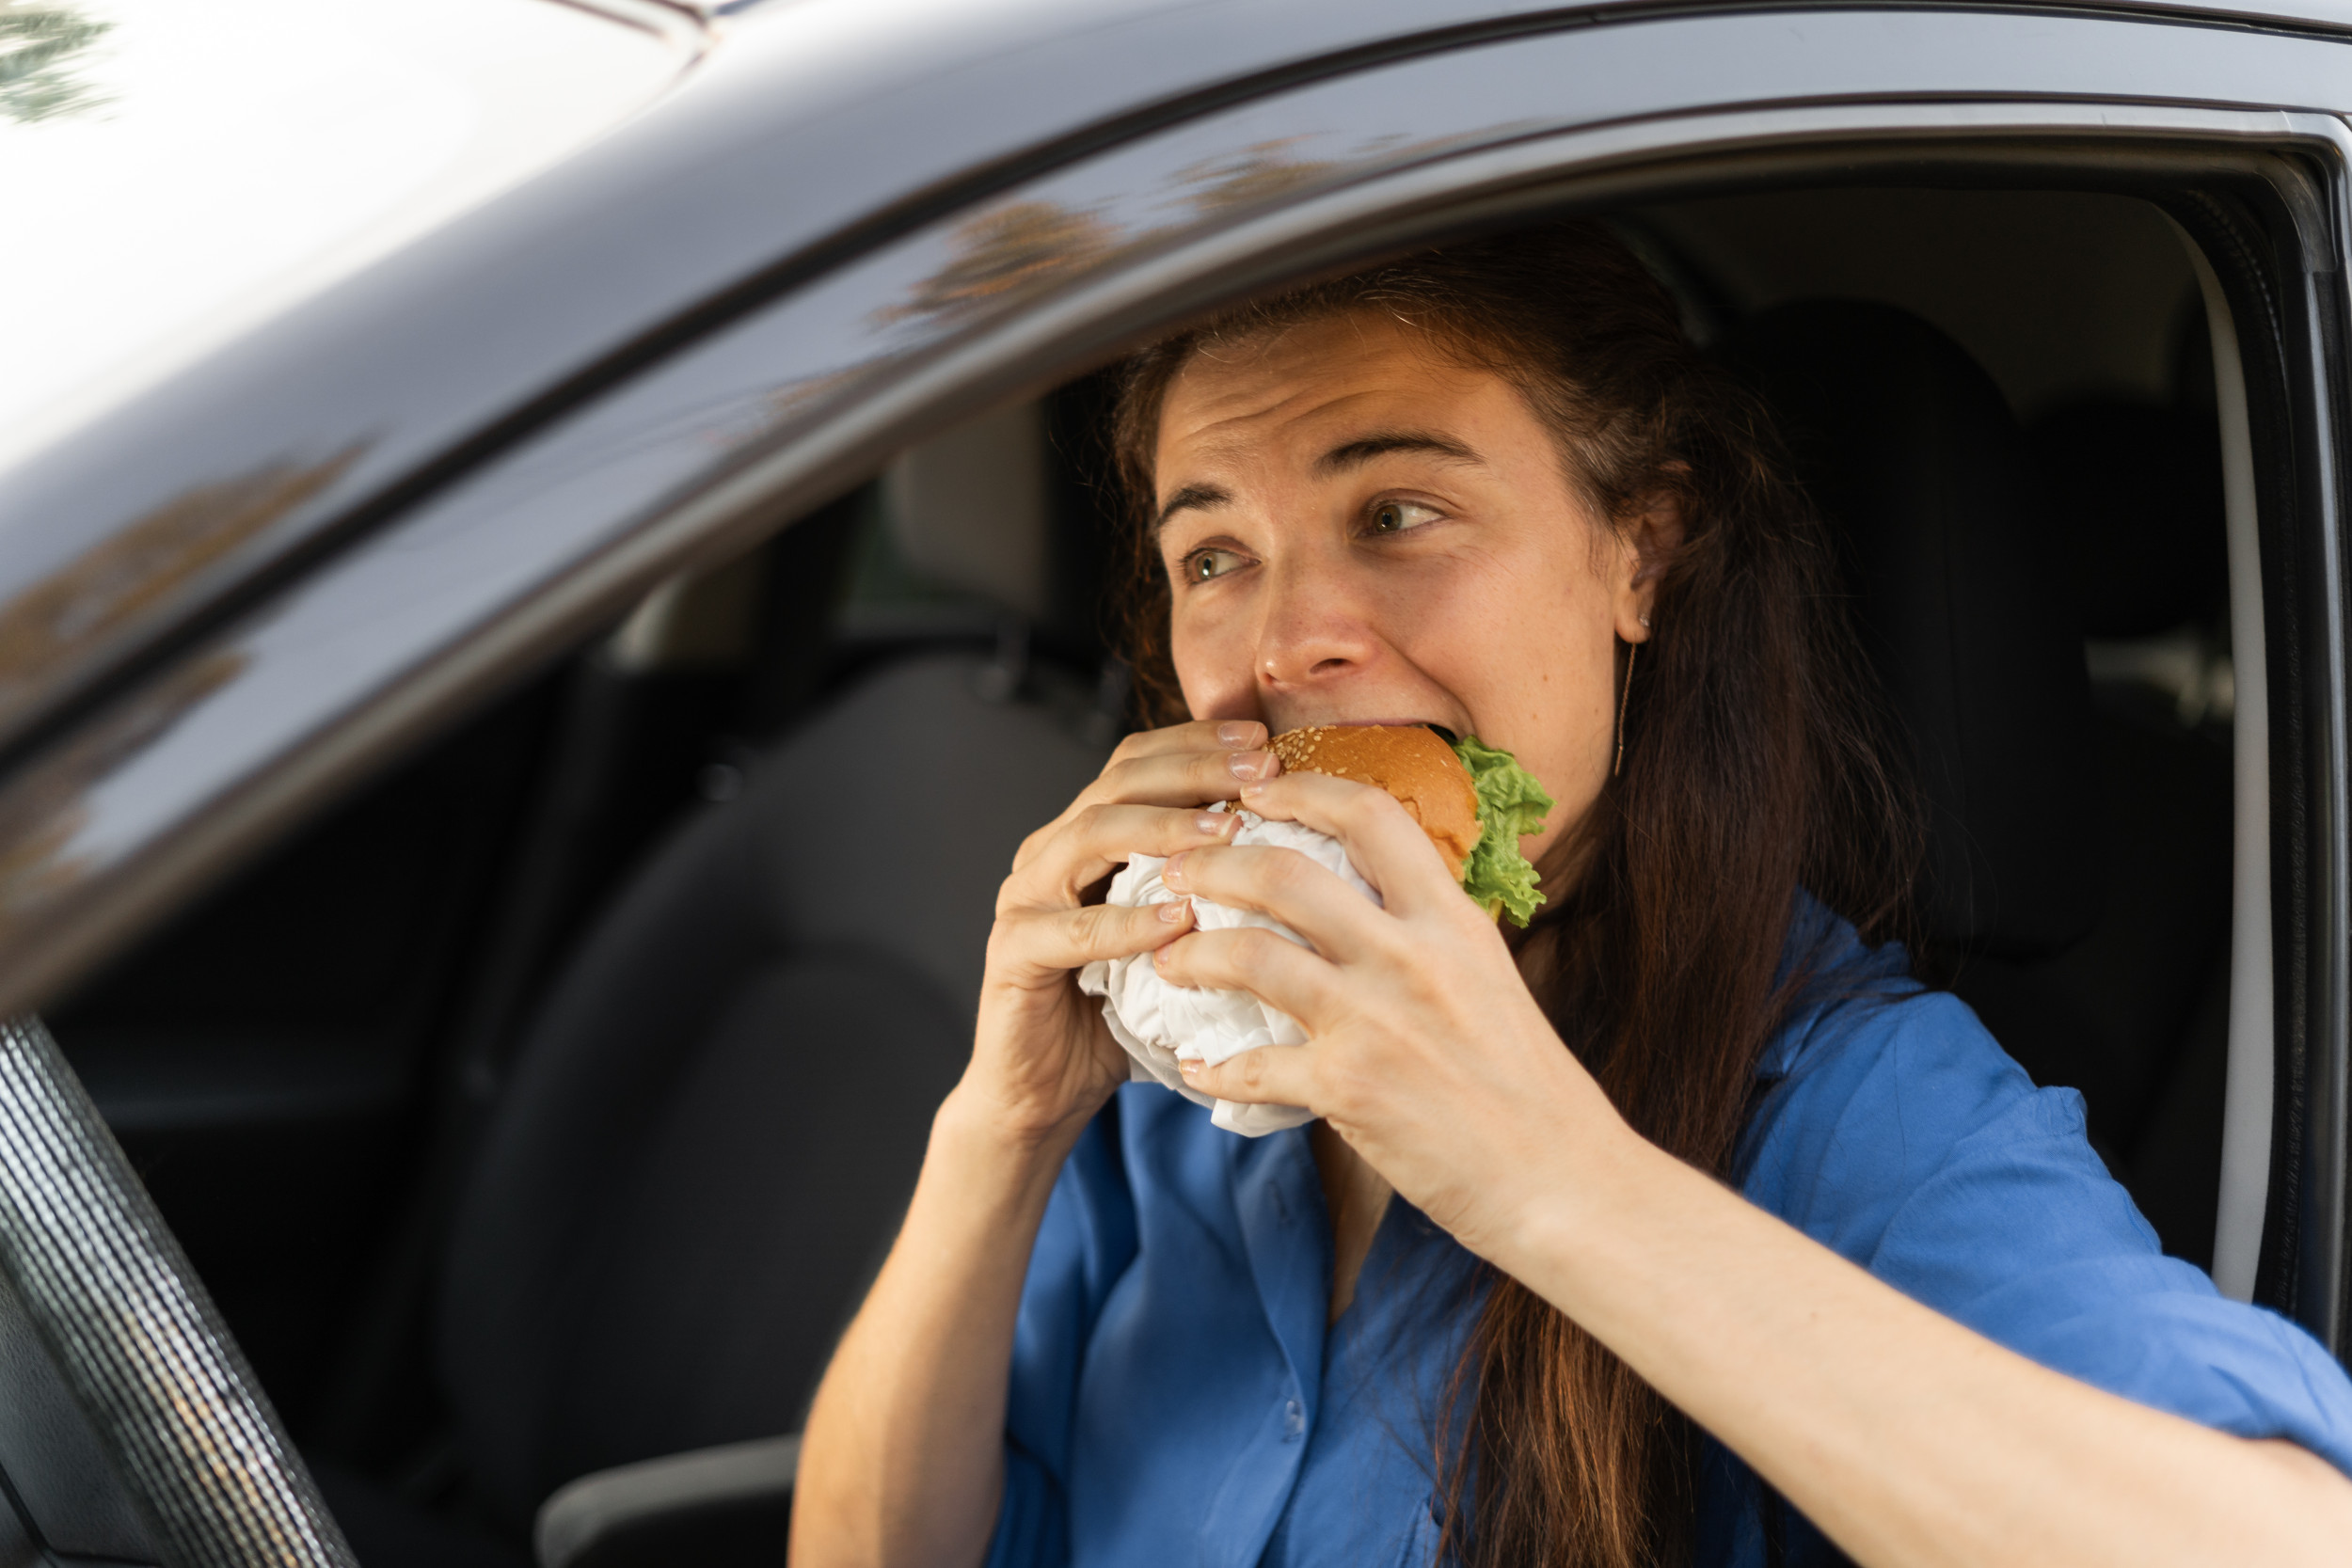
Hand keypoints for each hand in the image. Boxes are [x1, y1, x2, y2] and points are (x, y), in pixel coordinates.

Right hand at [964, 718, 1282, 1151]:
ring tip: (1227, 832)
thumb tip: (1307, 857)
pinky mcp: (1012, 953)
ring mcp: (1024, 899)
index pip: (1139, 762)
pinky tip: (1179, 920)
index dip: (1199, 743)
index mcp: (1085, 837)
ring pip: (1091, 835)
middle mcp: (1049, 852)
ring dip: (1164, 828)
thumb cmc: (1120, 1015)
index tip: (1264, 742)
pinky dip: (1128, 922)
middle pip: (1119, 781)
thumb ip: (1210, 893)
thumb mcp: (1174, 940)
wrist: (1042, 1094)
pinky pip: (1073, 930)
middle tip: (1258, 771)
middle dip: (1194, 769)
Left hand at [1157, 771, 1629, 1257]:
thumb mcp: (1491, 979)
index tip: (1258, 793)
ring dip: (1191, 953)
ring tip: (1165, 960)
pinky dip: (1210, 1069)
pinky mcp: (1346, 1089)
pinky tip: (1194, 1070)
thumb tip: (1377, 902)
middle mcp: (1410, 956)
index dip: (1301, 790)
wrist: (1560, 1179)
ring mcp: (1374, 1020)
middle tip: (1176, 872)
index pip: (1370, 815)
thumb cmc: (1530, 1086)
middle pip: (1284, 873)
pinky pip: (1250, 1066)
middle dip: (1212, 863)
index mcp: (1451, 920)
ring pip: (1249, 953)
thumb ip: (1431, 935)